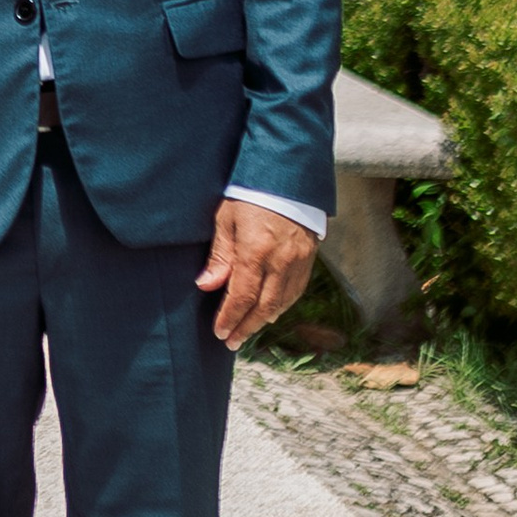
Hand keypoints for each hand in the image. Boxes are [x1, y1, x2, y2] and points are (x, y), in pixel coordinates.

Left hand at [196, 191, 318, 350]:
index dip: (231, 318)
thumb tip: (206, 285)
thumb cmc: (249, 193)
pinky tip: (272, 311)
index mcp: (256, 251)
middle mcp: (281, 260)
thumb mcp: (225, 219)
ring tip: (248, 329)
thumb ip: (219, 255)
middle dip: (247, 327)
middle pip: (265, 306)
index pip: (242, 296)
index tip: (220, 333)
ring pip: (283, 302)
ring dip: (265, 319)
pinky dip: (283, 304)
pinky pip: (296, 290)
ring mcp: (299, 260)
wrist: (287, 175)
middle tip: (232, 341)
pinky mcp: (309, 257)